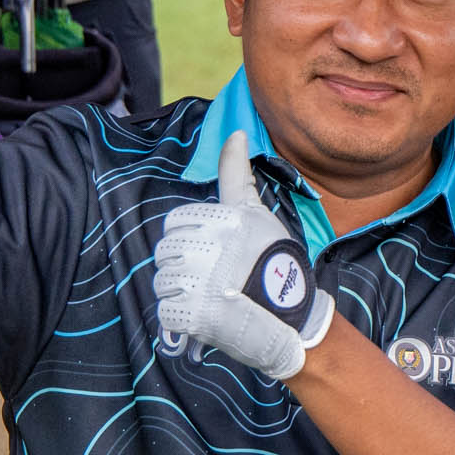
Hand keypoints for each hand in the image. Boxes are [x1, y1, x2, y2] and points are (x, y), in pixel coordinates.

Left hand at [151, 132, 332, 380]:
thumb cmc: (275, 262)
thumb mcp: (257, 212)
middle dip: (185, 265)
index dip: (191, 237)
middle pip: (166, 251)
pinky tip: (205, 316)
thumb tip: (234, 132)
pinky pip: (166, 311)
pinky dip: (181, 318)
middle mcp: (207, 248)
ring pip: (163, 281)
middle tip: (215, 278)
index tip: (214, 252)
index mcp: (220, 220)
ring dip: (181, 291)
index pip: (175, 222)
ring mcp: (197, 284)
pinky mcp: (191, 315)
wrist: (292, 321)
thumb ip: (236, 174)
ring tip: (211, 297)